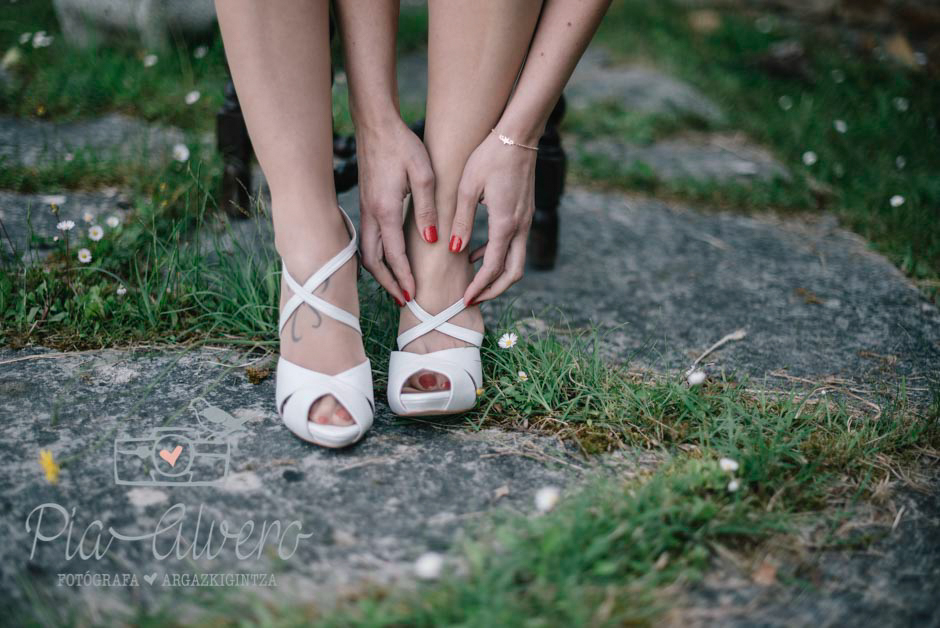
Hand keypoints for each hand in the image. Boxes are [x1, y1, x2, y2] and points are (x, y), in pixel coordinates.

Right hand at [356, 118, 436, 303]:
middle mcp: (371, 214)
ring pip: (367, 252)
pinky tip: (389, 262)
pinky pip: (368, 240)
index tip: (413, 295)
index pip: (393, 255)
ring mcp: (366, 209)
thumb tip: (431, 241)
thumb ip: (427, 210)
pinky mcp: (367, 204)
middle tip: (404, 300)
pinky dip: (377, 257)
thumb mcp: (424, 175)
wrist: (377, 125)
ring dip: (381, 272)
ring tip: (397, 287)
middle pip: (373, 261)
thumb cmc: (403, 146)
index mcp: (385, 210)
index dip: (403, 277)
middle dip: (388, 283)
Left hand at [451, 132, 536, 304]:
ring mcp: (525, 221)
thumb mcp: (467, 188)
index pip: (493, 268)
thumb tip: (454, 251)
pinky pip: (515, 246)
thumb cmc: (489, 157)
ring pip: (517, 262)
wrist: (518, 135)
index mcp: (505, 224)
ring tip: (473, 282)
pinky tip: (478, 254)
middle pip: (513, 273)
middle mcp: (520, 226)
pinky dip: (499, 257)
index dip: (479, 287)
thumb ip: (461, 222)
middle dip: (494, 291)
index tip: (464, 300)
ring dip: (497, 276)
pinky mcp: (524, 214)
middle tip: (473, 300)